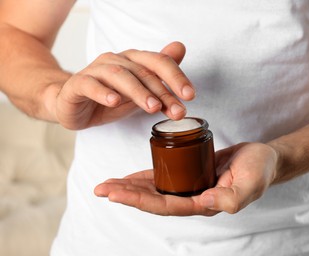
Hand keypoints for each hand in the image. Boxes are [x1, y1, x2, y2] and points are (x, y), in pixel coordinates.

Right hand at [55, 42, 194, 129]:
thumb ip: (159, 75)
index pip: (158, 63)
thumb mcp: (139, 91)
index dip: (176, 77)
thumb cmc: (109, 97)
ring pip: (119, 77)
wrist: (73, 105)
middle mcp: (115, 61)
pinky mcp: (77, 85)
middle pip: (143, 71)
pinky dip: (102, 92)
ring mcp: (95, 71)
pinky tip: (114, 101)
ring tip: (152, 107)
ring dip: (138, 92)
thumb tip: (180, 48)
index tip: (190, 96)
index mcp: (132, 61)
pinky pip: (89, 85)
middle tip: (176, 110)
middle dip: (162, 92)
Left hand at [94, 142, 277, 215]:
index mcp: (203, 203)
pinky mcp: (189, 173)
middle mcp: (192, 198)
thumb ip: (233, 196)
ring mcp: (190, 186)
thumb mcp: (251, 182)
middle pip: (153, 199)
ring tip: (107, 184)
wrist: (263, 159)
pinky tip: (129, 177)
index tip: (115, 193)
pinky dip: (145, 177)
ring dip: (130, 188)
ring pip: (155, 190)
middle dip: (126, 195)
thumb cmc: (260, 170)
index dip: (139, 200)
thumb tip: (206, 201)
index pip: (165, 205)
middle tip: (101, 188)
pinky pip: (163, 177)